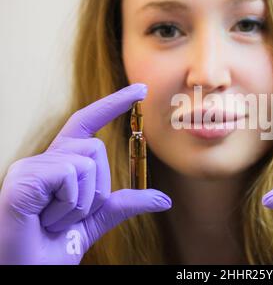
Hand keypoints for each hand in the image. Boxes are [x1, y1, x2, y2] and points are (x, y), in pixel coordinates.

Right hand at [0, 83, 171, 264]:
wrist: (29, 273)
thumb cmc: (56, 246)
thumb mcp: (98, 219)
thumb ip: (126, 204)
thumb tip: (165, 199)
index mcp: (60, 164)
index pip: (88, 123)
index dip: (114, 104)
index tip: (141, 90)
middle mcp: (44, 159)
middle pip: (95, 148)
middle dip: (96, 189)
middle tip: (70, 216)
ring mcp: (31, 167)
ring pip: (85, 162)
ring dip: (82, 202)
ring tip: (57, 220)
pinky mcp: (22, 178)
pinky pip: (69, 175)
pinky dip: (69, 204)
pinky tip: (46, 219)